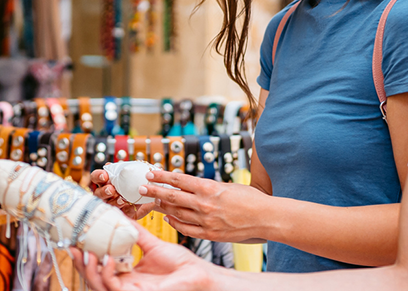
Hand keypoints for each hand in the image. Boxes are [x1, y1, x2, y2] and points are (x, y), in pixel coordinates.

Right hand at [72, 222, 218, 290]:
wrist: (199, 274)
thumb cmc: (180, 264)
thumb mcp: (151, 244)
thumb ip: (134, 232)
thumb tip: (119, 214)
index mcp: (127, 275)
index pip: (99, 268)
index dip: (84, 256)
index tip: (75, 240)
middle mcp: (125, 286)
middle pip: (93, 278)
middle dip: (79, 264)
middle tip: (71, 246)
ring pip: (98, 286)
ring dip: (89, 270)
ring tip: (86, 252)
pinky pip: (113, 288)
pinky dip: (106, 275)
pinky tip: (106, 260)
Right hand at [90, 169, 155, 219]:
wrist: (149, 203)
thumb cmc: (141, 187)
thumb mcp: (141, 179)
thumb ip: (145, 174)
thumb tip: (158, 168)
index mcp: (108, 181)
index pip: (97, 177)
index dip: (99, 175)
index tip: (105, 175)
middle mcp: (106, 194)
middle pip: (98, 192)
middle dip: (104, 190)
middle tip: (111, 189)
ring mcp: (111, 205)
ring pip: (107, 204)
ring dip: (114, 201)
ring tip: (122, 200)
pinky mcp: (119, 215)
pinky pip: (118, 213)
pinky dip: (124, 210)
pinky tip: (129, 208)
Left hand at [138, 170, 268, 242]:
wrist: (266, 218)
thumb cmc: (251, 200)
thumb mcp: (228, 186)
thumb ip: (207, 187)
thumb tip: (190, 186)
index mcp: (209, 188)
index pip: (178, 180)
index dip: (162, 176)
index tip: (151, 173)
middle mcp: (204, 204)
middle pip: (172, 196)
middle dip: (154, 191)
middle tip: (141, 187)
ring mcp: (206, 221)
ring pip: (176, 213)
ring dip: (162, 207)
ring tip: (153, 202)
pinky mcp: (209, 234)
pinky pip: (186, 229)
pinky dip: (175, 223)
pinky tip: (168, 219)